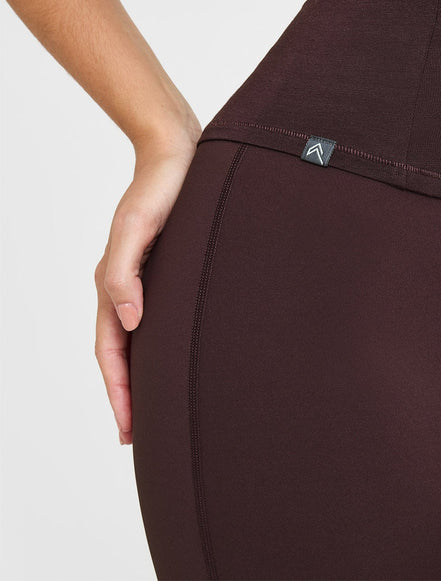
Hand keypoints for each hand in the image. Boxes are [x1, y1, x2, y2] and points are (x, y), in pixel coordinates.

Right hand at [94, 133, 198, 445]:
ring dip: (143, 375)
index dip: (119, 392)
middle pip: (122, 353)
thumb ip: (124, 272)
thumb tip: (129, 320)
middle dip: (128, 395)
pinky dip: (161, 347)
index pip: (111, 351)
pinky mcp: (171, 270)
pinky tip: (178, 357)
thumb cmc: (161, 187)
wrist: (180, 153)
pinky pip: (161, 319)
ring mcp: (149, 279)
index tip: (128, 431)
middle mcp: (130, 286)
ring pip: (140, 340)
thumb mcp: (137, 229)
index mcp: (115, 282)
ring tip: (156, 409)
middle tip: (139, 435)